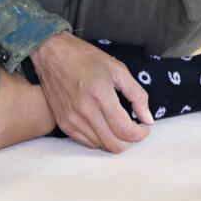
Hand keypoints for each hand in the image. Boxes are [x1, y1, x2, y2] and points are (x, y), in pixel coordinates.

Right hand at [29, 32, 152, 151]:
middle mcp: (85, 111)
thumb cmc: (86, 58)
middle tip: (134, 128)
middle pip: (114, 145)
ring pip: (101, 146)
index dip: (140, 134)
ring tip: (119, 126)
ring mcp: (72, 119)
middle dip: (130, 141)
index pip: (125, 131)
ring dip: (115, 140)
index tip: (145, 127)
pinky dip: (100, 139)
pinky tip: (104, 126)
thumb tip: (148, 119)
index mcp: (101, 95)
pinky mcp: (63, 123)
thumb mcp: (118, 69)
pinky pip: (86, 143)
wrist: (52, 54)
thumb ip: (137, 95)